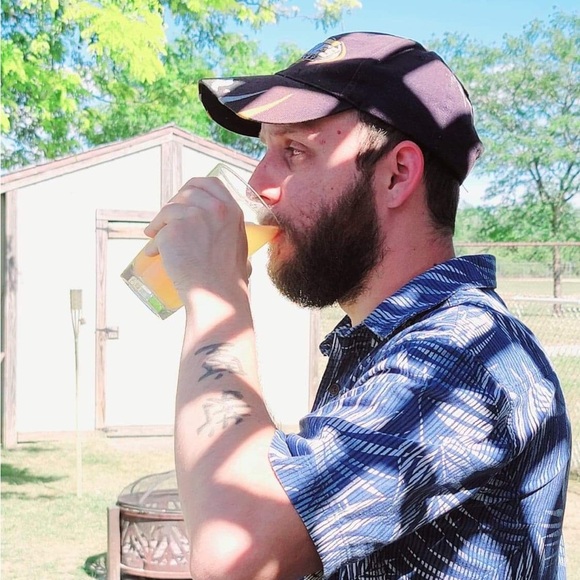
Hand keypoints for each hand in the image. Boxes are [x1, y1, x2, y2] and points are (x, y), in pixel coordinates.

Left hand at [143, 176, 249, 300]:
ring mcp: (194, 215)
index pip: (211, 183)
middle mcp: (215, 208)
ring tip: (156, 238)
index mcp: (232, 211)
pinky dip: (154, 241)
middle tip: (167, 220)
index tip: (184, 196)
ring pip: (169, 209)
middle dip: (174, 204)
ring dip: (160, 222)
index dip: (195, 186)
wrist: (217, 295)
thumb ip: (227, 230)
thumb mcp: (238, 245)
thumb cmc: (228, 280)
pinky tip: (155, 253)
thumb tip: (209, 230)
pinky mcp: (174, 228)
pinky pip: (158, 229)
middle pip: (187, 192)